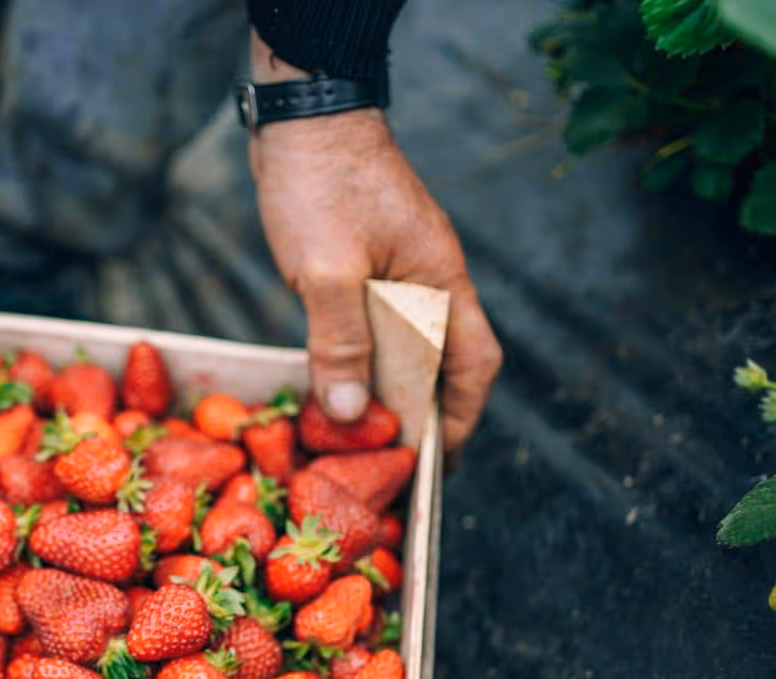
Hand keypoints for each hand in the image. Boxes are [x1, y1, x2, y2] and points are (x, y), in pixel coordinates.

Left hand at [247, 44, 501, 451]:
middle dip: (421, 415)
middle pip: (442, 364)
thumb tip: (348, 414)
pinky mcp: (364, 264)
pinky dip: (359, 360)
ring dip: (386, 390)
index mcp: (441, 281)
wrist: (301, 115)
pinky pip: (372, 326)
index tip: (436, 464)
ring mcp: (398, 271)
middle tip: (391, 466)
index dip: (460, 418)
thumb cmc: (321, 183)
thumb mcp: (326, 270)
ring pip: (404, 346)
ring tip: (358, 439)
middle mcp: (430, 280)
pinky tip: (332, 384)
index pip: (474, 365)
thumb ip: (339, 342)